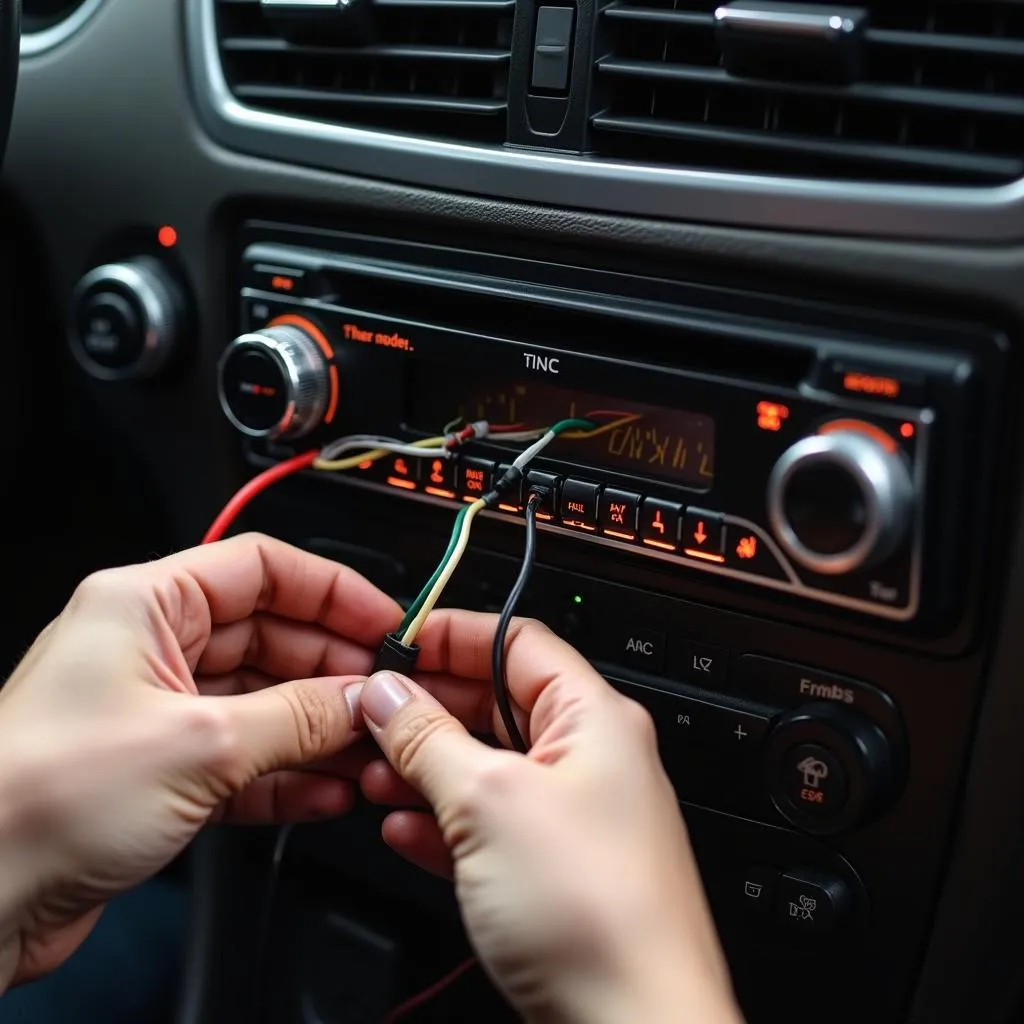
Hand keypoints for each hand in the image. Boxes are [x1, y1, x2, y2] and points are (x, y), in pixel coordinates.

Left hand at [0, 533, 400, 990]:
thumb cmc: (34, 798)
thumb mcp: (200, 743)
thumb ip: (298, 716)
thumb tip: (364, 699)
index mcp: (145, 605)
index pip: (262, 568)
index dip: (332, 592)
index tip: (385, 623)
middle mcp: (151, 650)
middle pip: (270, 636)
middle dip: (333, 669)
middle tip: (387, 698)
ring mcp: (158, 713)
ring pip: (264, 701)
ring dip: (319, 727)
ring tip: (369, 748)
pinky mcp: (161, 772)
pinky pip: (245, 758)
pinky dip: (288, 773)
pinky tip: (326, 789)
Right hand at [358, 613, 741, 1023]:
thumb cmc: (596, 914)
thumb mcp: (488, 802)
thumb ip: (428, 739)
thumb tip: (389, 694)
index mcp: (593, 719)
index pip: (517, 643)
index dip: (453, 637)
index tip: (396, 645)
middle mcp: (590, 760)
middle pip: (496, 705)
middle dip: (428, 709)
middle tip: (370, 717)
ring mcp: (572, 818)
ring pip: (486, 768)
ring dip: (425, 768)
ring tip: (372, 776)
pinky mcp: (554, 873)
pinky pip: (489, 827)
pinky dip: (443, 824)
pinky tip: (404, 832)